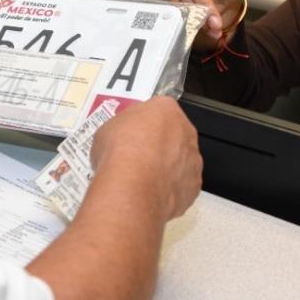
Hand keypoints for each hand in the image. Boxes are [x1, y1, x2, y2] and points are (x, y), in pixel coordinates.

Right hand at [89, 98, 201, 221]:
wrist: (132, 186)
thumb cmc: (122, 155)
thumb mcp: (107, 129)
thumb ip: (121, 129)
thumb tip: (115, 138)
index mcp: (166, 109)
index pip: (158, 110)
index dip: (145, 122)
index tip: (134, 130)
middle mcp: (185, 131)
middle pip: (175, 134)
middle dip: (159, 143)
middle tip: (138, 154)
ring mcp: (192, 159)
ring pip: (181, 160)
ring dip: (167, 166)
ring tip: (143, 176)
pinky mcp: (192, 184)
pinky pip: (182, 183)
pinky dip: (170, 187)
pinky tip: (152, 190)